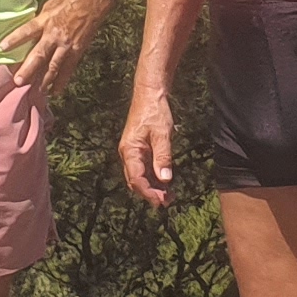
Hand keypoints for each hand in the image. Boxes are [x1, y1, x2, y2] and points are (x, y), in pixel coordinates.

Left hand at [3, 0, 112, 95]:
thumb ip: (39, 21)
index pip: (27, 30)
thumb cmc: (67, 1)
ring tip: (36, 92)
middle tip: (18, 82)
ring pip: (53, 66)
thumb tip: (28, 32)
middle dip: (28, 69)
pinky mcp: (77, 51)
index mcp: (45, 21)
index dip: (15, 38)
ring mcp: (66, 45)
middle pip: (39, 54)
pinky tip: (55, 91)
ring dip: (44, 80)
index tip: (2, 47)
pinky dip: (61, 81)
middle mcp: (54, 35)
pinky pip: (68, 69)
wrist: (91, 1)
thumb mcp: (48, 6)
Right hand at [119, 84, 182, 208]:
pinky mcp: (139, 149)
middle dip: (150, 193)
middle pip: (135, 181)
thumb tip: (165, 179)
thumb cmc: (154, 111)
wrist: (150, 94)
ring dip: (152, 187)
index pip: (136, 178)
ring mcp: (133, 152)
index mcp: (130, 150)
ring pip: (140, 176)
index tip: (160, 201)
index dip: (148, 192)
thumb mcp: (162, 133)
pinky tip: (164, 183)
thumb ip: (163, 156)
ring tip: (168, 196)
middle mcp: (128, 153)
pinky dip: (153, 177)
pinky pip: (144, 168)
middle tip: (167, 202)